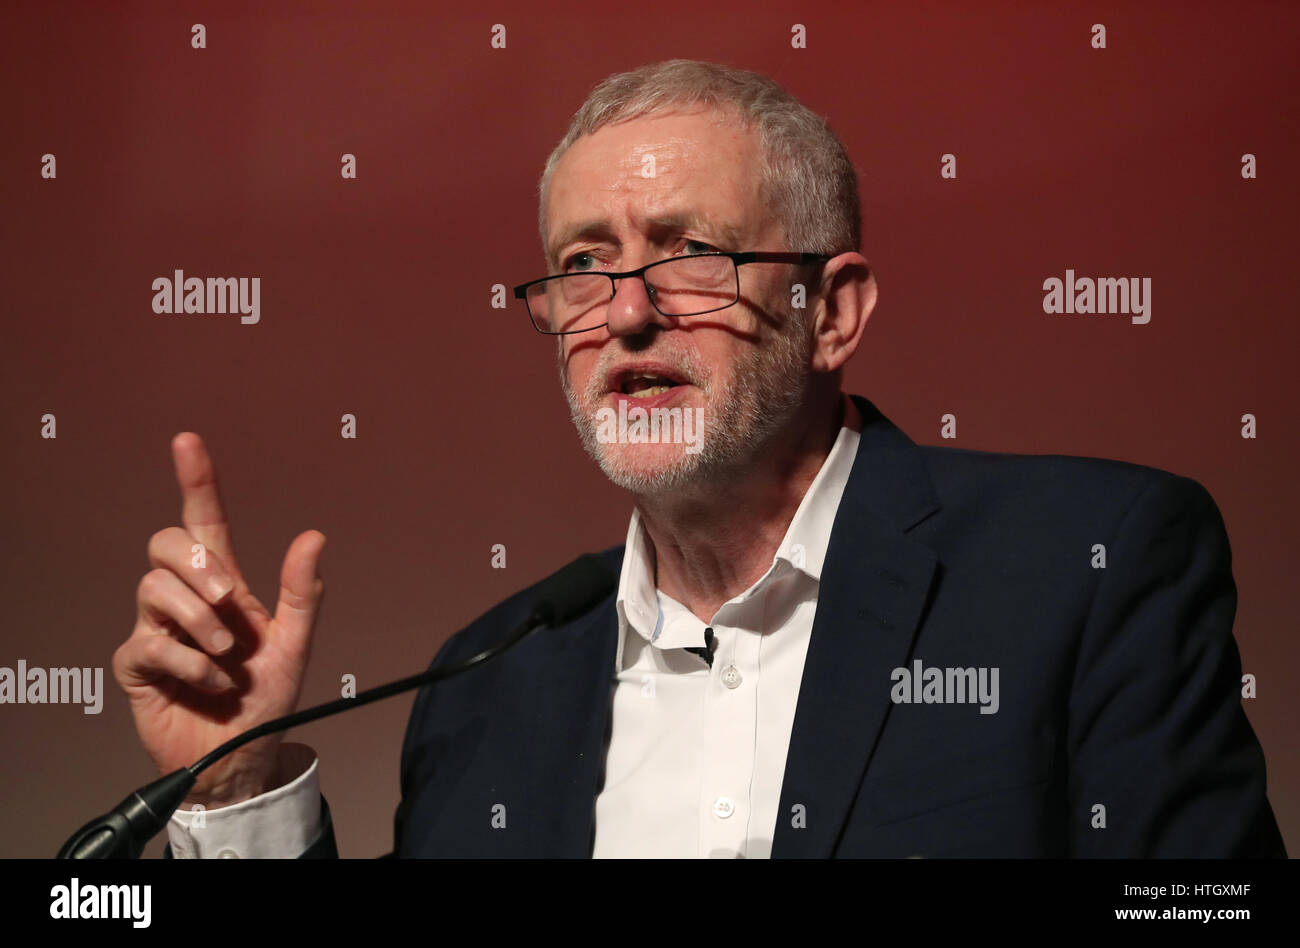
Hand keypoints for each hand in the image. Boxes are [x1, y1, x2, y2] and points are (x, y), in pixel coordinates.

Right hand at [112, 432, 325, 808]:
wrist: (243, 756)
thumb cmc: (266, 699)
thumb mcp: (296, 645)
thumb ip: (303, 593)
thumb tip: (314, 536)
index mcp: (224, 586)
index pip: (202, 521)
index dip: (196, 481)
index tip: (189, 441)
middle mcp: (187, 600)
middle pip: (164, 544)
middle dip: (199, 566)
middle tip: (231, 601)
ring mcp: (157, 629)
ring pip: (153, 588)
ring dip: (198, 620)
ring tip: (227, 656)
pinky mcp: (138, 663)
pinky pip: (149, 642)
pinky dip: (190, 663)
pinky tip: (212, 683)